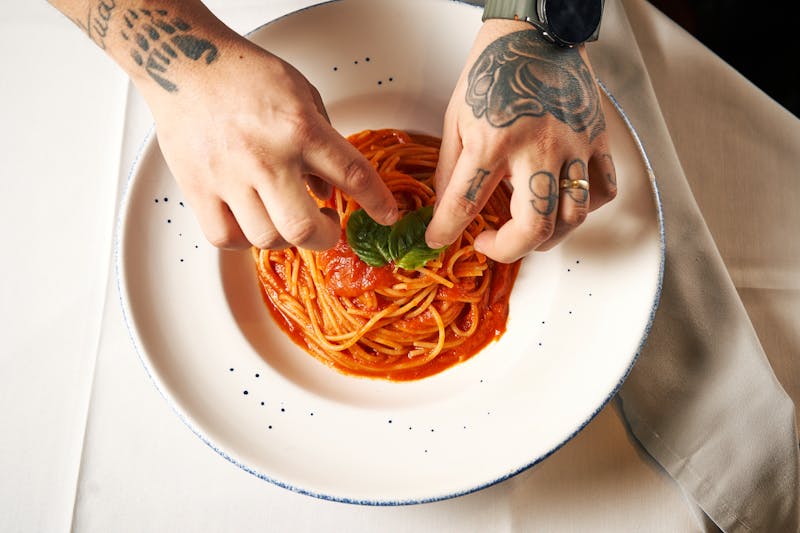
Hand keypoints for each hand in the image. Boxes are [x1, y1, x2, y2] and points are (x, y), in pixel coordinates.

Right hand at [142, 36, 398, 249]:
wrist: (182, 62)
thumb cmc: (242, 74)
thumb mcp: (301, 95)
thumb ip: (322, 141)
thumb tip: (327, 189)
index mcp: (299, 129)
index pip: (353, 175)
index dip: (376, 202)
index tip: (386, 215)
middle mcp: (265, 157)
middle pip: (303, 228)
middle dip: (324, 236)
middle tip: (325, 226)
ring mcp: (229, 177)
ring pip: (265, 238)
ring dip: (284, 236)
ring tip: (283, 218)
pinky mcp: (198, 188)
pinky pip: (226, 238)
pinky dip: (243, 239)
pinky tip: (250, 222)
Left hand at [426, 20, 616, 262]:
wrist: (534, 33)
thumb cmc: (493, 71)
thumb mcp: (456, 118)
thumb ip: (451, 168)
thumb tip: (446, 209)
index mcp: (493, 141)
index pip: (465, 204)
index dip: (446, 231)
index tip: (439, 239)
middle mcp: (538, 148)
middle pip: (533, 227)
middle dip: (507, 250)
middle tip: (490, 243)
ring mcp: (574, 146)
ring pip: (574, 217)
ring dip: (547, 237)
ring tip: (525, 230)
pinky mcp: (597, 139)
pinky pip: (603, 190)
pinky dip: (585, 207)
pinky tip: (562, 202)